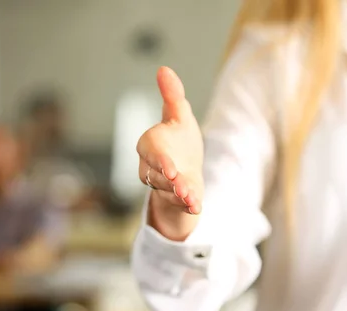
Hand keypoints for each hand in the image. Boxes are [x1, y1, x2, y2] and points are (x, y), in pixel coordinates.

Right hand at [137, 67, 203, 240]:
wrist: (186, 168)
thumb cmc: (179, 140)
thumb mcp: (179, 115)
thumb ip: (172, 95)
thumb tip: (164, 69)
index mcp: (151, 145)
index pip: (149, 150)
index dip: (159, 159)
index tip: (170, 168)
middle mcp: (152, 167)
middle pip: (156, 174)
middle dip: (168, 180)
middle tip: (180, 185)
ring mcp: (164, 186)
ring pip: (167, 190)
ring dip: (180, 193)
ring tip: (191, 197)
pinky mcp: (177, 199)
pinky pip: (180, 203)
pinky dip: (188, 204)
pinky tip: (197, 206)